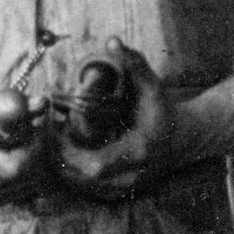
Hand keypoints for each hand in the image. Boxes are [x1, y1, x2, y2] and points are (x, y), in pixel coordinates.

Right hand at [0, 90, 49, 200]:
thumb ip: (10, 102)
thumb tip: (42, 103)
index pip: (17, 167)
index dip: (33, 146)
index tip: (33, 125)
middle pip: (27, 175)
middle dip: (36, 150)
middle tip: (31, 129)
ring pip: (30, 183)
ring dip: (35, 160)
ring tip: (21, 140)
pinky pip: (25, 190)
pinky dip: (29, 172)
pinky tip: (17, 155)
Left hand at [53, 38, 201, 198]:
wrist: (186, 138)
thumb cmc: (165, 110)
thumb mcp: (152, 85)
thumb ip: (134, 63)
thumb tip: (112, 41)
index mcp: (137, 152)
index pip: (94, 166)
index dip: (68, 153)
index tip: (55, 130)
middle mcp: (131, 177)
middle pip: (81, 180)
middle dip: (59, 157)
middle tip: (47, 132)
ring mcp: (125, 188)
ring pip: (81, 187)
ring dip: (63, 165)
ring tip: (55, 139)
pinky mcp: (120, 192)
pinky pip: (87, 189)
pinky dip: (72, 172)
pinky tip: (67, 150)